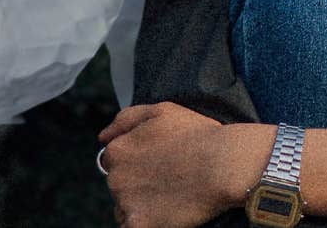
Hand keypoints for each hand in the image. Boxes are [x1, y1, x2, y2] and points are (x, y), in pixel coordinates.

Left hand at [97, 101, 252, 227]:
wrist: (225, 164)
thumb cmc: (198, 135)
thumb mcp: (161, 111)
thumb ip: (126, 119)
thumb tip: (102, 138)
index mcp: (117, 150)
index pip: (116, 161)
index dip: (141, 161)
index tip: (163, 162)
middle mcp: (114, 177)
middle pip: (120, 185)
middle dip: (140, 183)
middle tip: (171, 178)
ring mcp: (125, 202)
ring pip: (126, 208)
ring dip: (142, 204)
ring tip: (172, 195)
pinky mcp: (138, 224)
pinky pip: (133, 226)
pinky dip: (149, 222)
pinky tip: (168, 211)